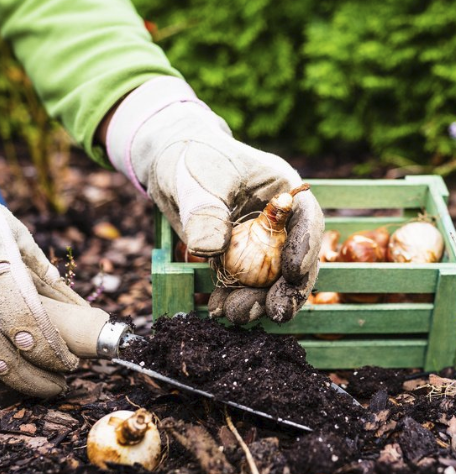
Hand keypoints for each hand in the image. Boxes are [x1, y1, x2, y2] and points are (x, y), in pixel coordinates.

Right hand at [0, 170, 108, 397]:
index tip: (71, 364)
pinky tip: (0, 360)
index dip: (54, 356)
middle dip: (35, 381)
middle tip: (57, 385)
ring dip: (10, 376)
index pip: (33, 333)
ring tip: (33, 379)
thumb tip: (72, 302)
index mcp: (2, 281)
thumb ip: (42, 272)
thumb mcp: (19, 237)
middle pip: (6, 360)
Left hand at [105, 77, 323, 324]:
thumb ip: (205, 212)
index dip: (305, 248)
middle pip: (293, 258)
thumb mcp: (197, 180)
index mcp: (281, 191)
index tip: (294, 273)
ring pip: (267, 278)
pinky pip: (239, 282)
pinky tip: (218, 310)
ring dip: (256, 300)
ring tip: (236, 315)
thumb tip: (212, 248)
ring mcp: (258, 242)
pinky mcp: (235, 257)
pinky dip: (231, 298)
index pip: (306, 221)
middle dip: (286, 288)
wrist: (168, 161)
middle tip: (276, 312)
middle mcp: (277, 220)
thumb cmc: (189, 159)